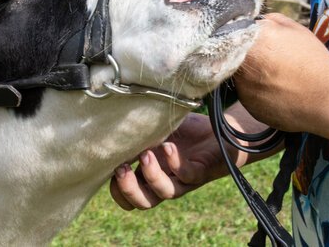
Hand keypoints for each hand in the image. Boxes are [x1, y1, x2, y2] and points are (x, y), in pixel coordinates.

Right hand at [110, 113, 225, 209]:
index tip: (109, 170)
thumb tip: (112, 125)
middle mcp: (166, 181)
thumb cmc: (186, 132)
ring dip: (152, 175)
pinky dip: (176, 163)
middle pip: (144, 203)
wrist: (219, 131)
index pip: (130, 198)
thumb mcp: (156, 130)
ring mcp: (184, 179)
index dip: (118, 192)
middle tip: (121, 168)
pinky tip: (168, 147)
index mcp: (150, 175)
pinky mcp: (202, 172)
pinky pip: (187, 175)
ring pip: (166, 193)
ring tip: (146, 154)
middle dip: (129, 189)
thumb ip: (138, 134)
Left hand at [234, 13, 328, 132]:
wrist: (328, 98)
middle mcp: (242, 66)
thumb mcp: (295, 30)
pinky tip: (278, 92)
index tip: (254, 43)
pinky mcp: (250, 108)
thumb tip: (257, 21)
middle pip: (233, 57)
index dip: (243, 39)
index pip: (233, 35)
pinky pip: (249, 96)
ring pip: (240, 78)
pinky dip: (259, 94)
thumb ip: (270, 21)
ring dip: (251, 76)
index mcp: (250, 42)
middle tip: (268, 61)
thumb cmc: (314, 61)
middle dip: (247, 58)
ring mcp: (244, 89)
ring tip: (276, 78)